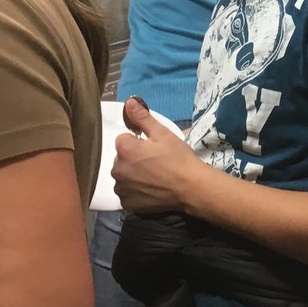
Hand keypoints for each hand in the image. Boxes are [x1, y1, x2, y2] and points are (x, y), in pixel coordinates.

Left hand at [111, 98, 203, 213]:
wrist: (191, 188)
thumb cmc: (178, 158)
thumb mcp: (163, 133)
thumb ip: (142, 118)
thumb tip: (128, 102)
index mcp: (124, 149)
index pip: (123, 139)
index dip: (138, 142)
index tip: (153, 148)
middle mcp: (116, 169)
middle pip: (121, 158)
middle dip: (134, 158)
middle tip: (155, 162)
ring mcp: (121, 189)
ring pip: (123, 176)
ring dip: (133, 175)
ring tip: (154, 177)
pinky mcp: (127, 204)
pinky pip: (127, 193)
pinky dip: (135, 191)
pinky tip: (151, 190)